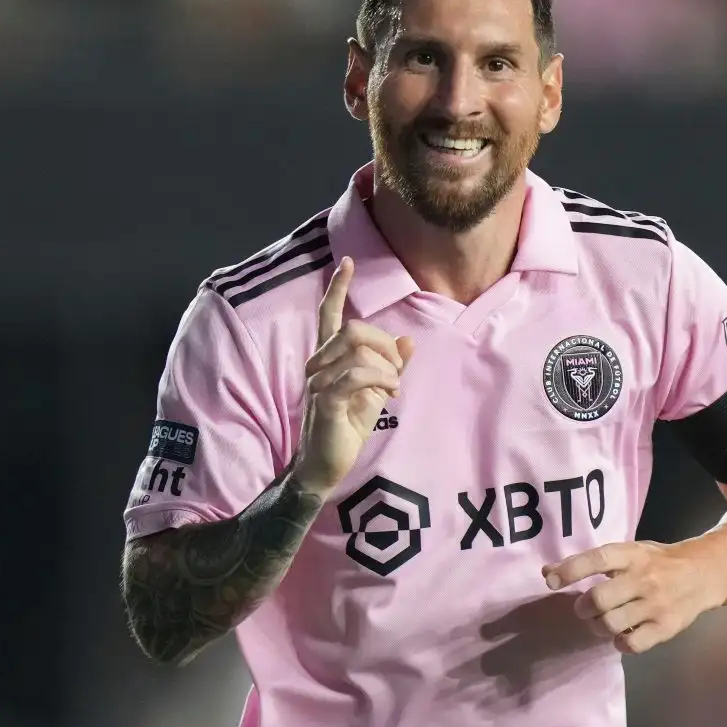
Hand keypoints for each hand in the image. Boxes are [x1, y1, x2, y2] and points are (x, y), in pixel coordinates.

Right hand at [294, 257, 413, 493]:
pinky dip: (380, 379)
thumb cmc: (346, 426)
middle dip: (383, 342)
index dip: (337, 287)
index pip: (328, 314)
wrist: (325, 465)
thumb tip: (409, 341)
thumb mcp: (375, 393)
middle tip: (397, 369)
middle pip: (352, 328)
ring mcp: (318, 380)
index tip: (347, 262)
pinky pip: (355, 374)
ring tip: (392, 387)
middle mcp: (318, 363)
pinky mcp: (325, 399)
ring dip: (385, 366)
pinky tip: (390, 394)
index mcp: (328, 357)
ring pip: (355, 348)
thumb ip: (391, 367)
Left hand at [542, 541, 722, 654]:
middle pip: (599, 599)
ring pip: (611, 624)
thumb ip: (590, 563)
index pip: (597, 560)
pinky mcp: (666, 627)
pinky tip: (623, 634)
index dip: (571, 570)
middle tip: (586, 608)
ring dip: (598, 627)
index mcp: (632, 555)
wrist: (704, 572)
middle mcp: (644, 578)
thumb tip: (547, 571)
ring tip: (604, 621)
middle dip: (583, 608)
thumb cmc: (657, 562)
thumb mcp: (627, 553)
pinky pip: (631, 644)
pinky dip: (620, 643)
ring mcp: (656, 604)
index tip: (552, 581)